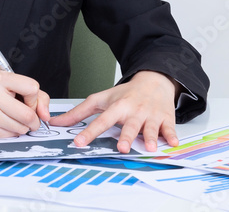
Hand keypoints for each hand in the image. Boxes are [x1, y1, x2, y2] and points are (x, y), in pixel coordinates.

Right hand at [0, 70, 50, 137]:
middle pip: (28, 114)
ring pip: (22, 128)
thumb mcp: (11, 83)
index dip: (34, 98)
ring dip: (23, 126)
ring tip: (13, 118)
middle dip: (34, 119)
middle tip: (29, 117)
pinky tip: (5, 123)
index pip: (32, 88)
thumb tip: (45, 114)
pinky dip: (13, 132)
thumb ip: (37, 95)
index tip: (28, 100)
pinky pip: (12, 136)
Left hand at [49, 70, 177, 152]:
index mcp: (117, 107)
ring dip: (150, 137)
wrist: (153, 80)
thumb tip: (55, 122)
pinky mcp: (166, 119)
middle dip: (126, 136)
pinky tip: (173, 143)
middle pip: (128, 125)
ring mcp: (150, 115)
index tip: (80, 143)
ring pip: (150, 128)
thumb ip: (78, 113)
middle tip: (121, 147)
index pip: (101, 121)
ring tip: (149, 147)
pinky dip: (172, 136)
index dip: (90, 132)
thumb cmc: (125, 93)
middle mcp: (134, 111)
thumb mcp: (101, 99)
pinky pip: (169, 129)